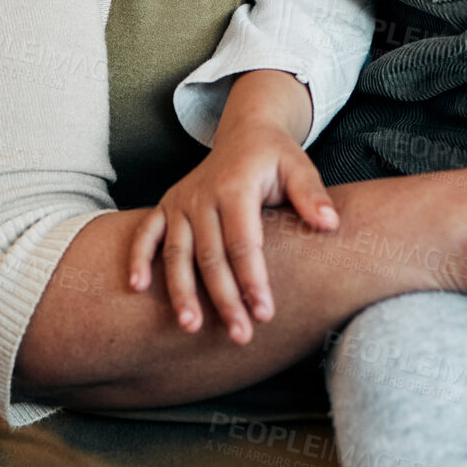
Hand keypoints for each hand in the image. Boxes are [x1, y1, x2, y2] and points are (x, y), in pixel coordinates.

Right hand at [126, 119, 338, 345]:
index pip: (243, 242)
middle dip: (224, 299)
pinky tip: (136, 288)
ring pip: (177, 252)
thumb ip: (312, 195)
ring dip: (181, 291)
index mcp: (236, 185)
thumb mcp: (299, 166)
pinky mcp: (166, 205)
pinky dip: (138, 257)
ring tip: (191, 328)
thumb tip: (331, 224)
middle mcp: (203, 194)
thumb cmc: (275, 156)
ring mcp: (181, 201)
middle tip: (240, 335)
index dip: (253, 280)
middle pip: (211, 256)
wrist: (245, 132)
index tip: (265, 314)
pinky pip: (146, 233)